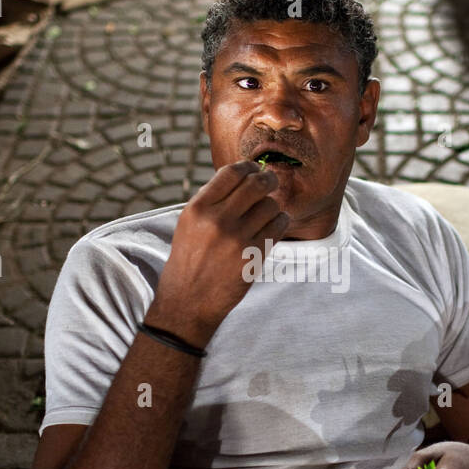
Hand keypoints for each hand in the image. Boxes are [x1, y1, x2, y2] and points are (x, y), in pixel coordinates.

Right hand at [146, 160, 288, 346]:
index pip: (231, 172)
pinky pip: (278, 227)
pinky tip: (274, 226)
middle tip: (271, 182)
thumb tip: (243, 175)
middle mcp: (217, 220)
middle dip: (268, 180)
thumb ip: (212, 200)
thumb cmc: (190, 260)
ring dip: (273, 206)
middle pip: (256, 184)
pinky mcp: (252, 255)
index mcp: (198, 208)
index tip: (255, 169)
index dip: (249, 166)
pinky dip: (280, 222)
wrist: (188, 301)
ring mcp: (236, 238)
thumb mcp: (189, 224)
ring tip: (267, 214)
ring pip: (270, 205)